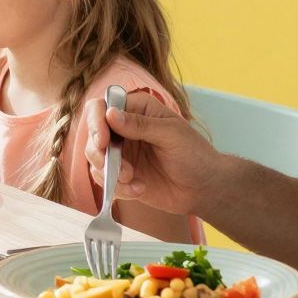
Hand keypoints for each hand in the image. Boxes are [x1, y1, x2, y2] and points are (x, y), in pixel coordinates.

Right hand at [82, 90, 220, 216]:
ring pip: (95, 159)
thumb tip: (110, 114)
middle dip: (100, 154)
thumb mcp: (171, 134)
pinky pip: (105, 181)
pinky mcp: (121, 176)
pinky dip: (118, 188)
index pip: (102, 107)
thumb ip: (141, 125)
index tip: (103, 141)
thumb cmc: (195, 154)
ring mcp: (121, 154)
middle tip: (121, 170)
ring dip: (110, 173)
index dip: (96, 122)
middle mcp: (124, 130)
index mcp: (136, 110)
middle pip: (92, 135)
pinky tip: (140, 190)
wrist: (204, 188)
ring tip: (132, 180)